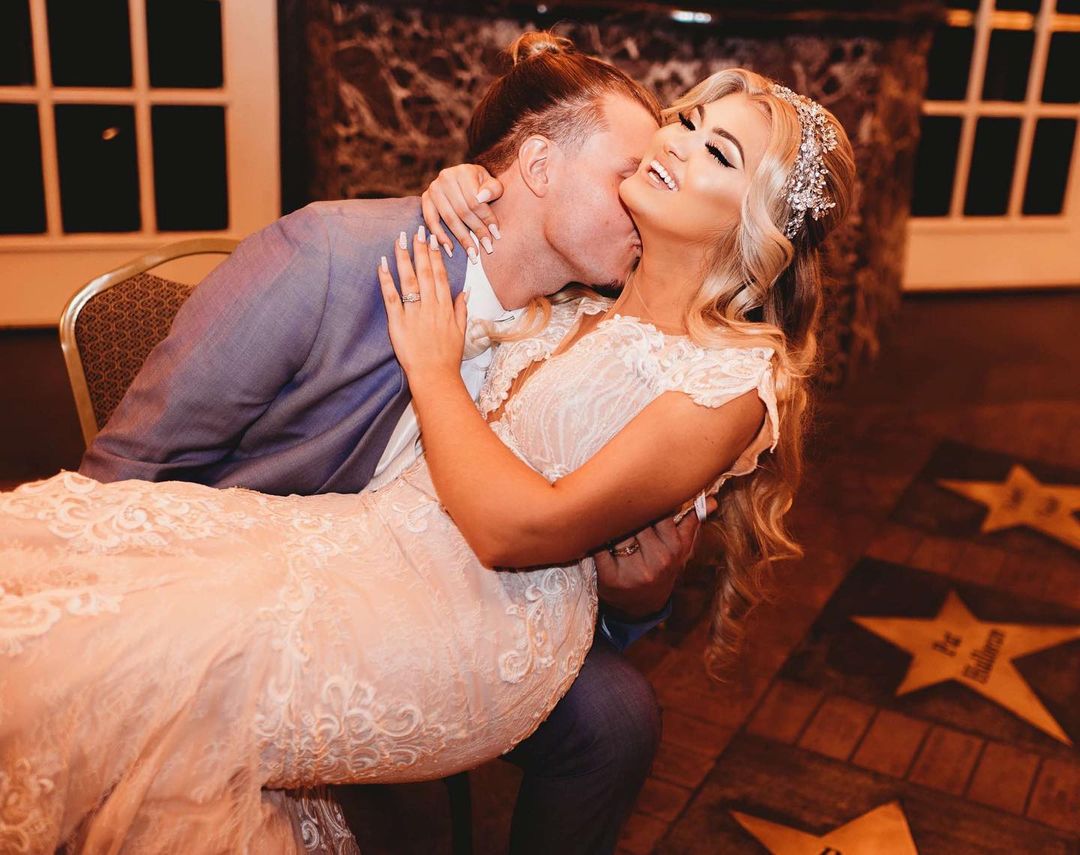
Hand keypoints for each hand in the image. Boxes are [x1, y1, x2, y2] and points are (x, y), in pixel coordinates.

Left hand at [377, 227, 467, 383]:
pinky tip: (382, 265)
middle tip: (417, 231)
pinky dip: (387, 280)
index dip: (436, 256)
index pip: (441, 276)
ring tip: (400, 241)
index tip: (433, 240)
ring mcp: (414, 314)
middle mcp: (431, 307)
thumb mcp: (461, 331)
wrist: (435, 376)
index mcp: (446, 307)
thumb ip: (462, 309)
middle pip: (426, 273)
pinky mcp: (398, 323)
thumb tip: (466, 291)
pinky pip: (392, 298)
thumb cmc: (448, 357)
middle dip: (421, 250)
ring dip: (404, 259)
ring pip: (409, 281)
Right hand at [421, 164, 503, 259]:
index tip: (496, 235)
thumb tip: (482, 198)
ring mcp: (433, 188)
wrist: (466, 180)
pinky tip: (450, 250)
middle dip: (477, 231)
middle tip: (487, 248)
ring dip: (462, 238)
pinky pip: (431, 221)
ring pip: (449, 218)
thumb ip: (492, 190)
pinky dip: (440, 236)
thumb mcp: (492, 185)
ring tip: (473, 254)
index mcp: (464, 171)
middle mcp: (445, 177)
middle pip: (463, 211)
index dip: (487, 219)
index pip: (475, 201)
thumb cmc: (482, 186)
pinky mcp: (426, 199)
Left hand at [593, 497, 717, 620]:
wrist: (642, 607)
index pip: (660, 513)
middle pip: (638, 520)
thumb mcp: (680, 550)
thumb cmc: (660, 569)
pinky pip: (600, 548)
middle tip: (619, 504)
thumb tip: (714, 500)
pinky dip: (596, 539)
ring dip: (612, 524)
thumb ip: (691, 523)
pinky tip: (596, 535)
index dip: (648, 503)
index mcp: (674, 549)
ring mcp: (634, 570)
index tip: (641, 496)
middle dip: (628, 512)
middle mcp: (657, 560)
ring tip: (607, 518)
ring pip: (619, 532)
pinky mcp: (611, 578)